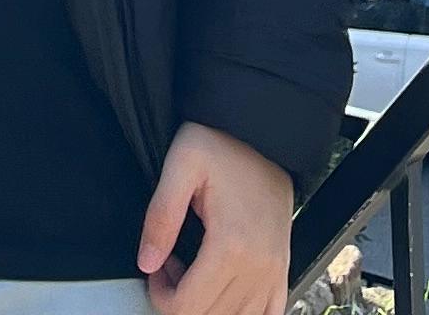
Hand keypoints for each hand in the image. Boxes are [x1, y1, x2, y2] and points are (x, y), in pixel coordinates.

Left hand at [138, 120, 293, 314]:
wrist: (264, 132)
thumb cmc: (224, 143)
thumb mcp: (182, 163)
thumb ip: (161, 215)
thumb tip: (147, 262)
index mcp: (231, 244)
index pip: (188, 306)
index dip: (161, 297)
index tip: (156, 270)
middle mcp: (258, 265)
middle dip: (180, 300)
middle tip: (171, 265)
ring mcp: (274, 270)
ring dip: (208, 308)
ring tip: (194, 273)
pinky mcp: (282, 268)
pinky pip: (268, 314)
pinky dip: (244, 314)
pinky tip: (225, 297)